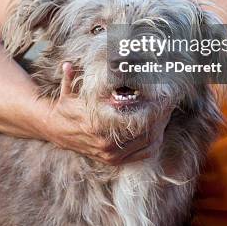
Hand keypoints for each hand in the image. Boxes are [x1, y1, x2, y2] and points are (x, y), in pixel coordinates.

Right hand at [43, 63, 171, 165]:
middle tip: (170, 100)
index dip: (152, 107)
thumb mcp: (67, 90)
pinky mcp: (114, 161)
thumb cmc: (66, 106)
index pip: (134, 118)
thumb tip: (68, 64)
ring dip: (161, 126)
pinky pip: (143, 154)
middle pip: (145, 130)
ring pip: (147, 142)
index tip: (163, 95)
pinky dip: (155, 141)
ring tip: (168, 110)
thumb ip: (69, 77)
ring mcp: (111, 155)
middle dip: (161, 114)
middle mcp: (105, 143)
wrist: (56, 131)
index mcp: (97, 125)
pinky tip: (160, 126)